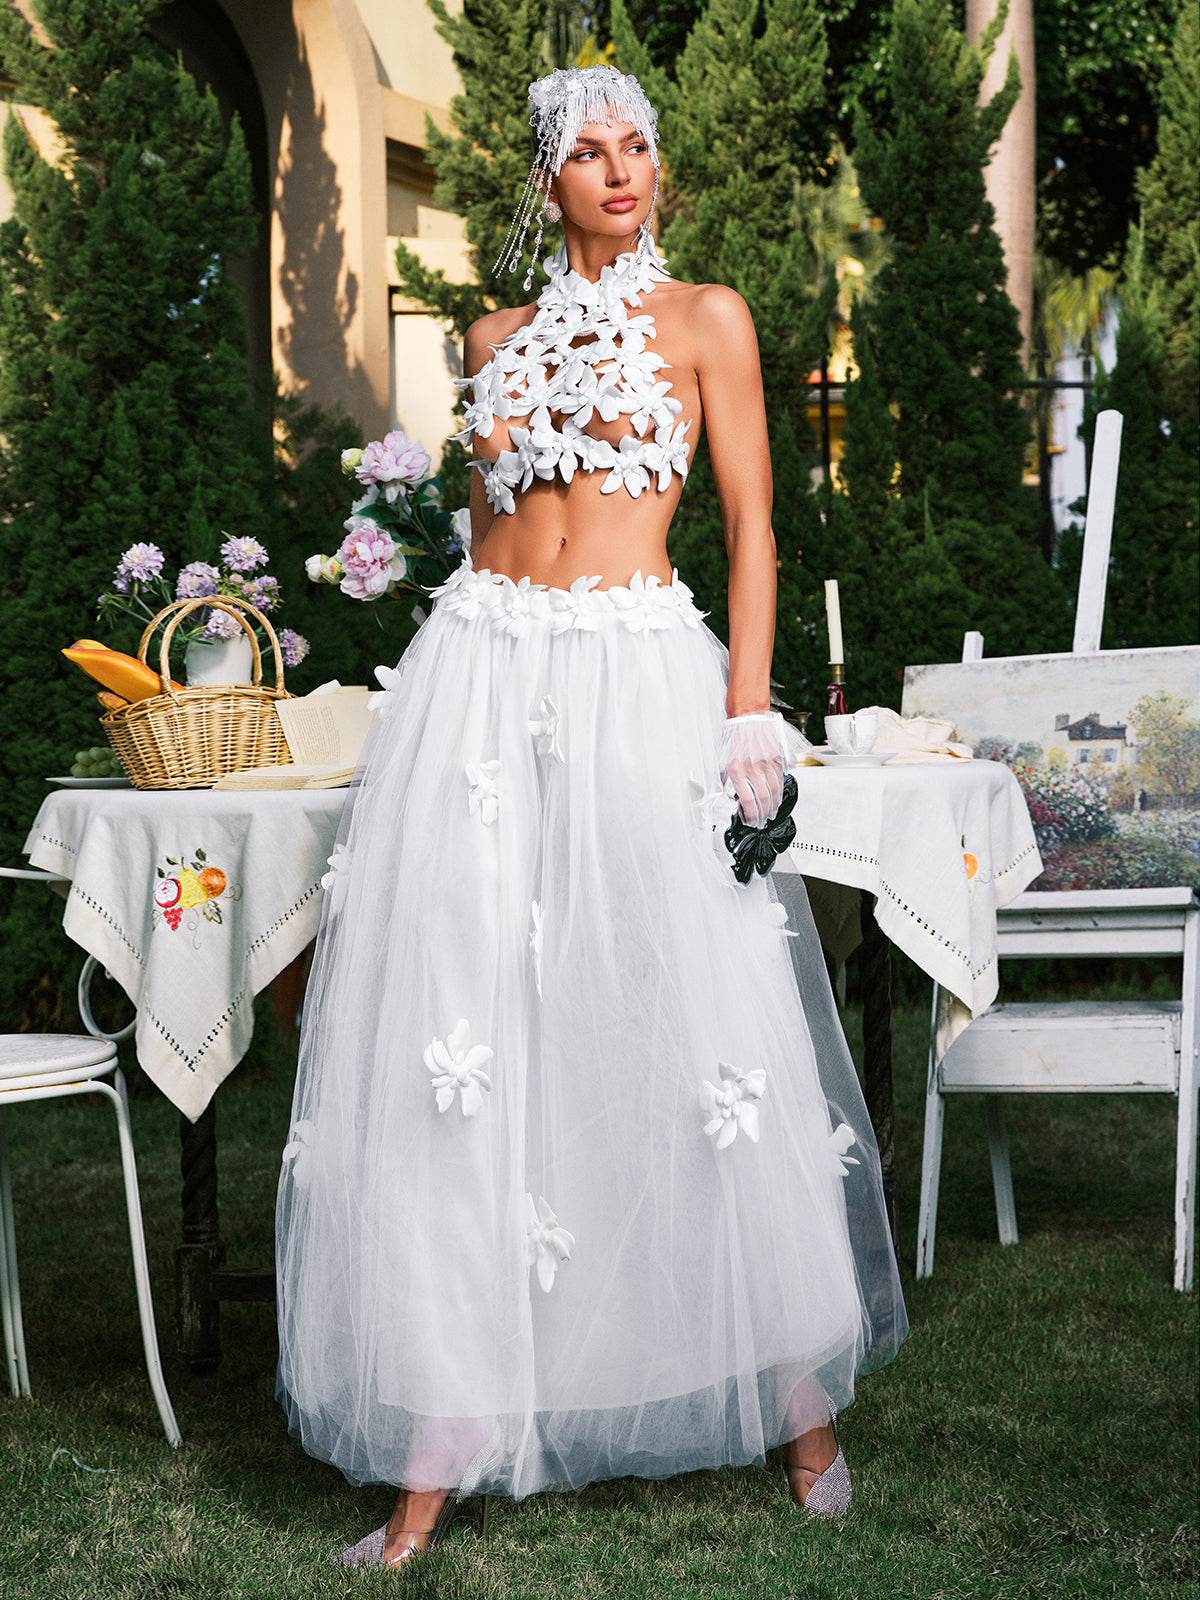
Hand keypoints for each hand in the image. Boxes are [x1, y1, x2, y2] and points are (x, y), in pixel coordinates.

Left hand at [718, 711, 790, 827]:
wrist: (747, 716)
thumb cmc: (734, 736)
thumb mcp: (722, 759)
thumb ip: (726, 779)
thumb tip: (729, 796)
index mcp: (736, 768)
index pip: (747, 799)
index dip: (750, 814)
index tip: (749, 820)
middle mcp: (753, 766)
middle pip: (763, 798)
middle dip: (762, 814)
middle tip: (760, 821)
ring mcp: (767, 762)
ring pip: (774, 791)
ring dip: (773, 806)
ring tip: (770, 813)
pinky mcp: (777, 758)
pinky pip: (781, 779)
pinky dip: (779, 792)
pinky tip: (777, 798)